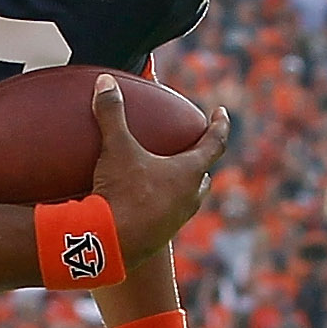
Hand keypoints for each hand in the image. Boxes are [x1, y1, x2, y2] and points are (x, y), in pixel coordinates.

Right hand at [91, 76, 229, 261]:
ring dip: (183, 185)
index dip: (220, 125)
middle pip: (202, 175)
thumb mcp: (115, 149)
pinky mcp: (159, 236)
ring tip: (169, 176)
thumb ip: (111, 114)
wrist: (111, 245)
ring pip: (188, 198)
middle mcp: (188, 197)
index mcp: (188, 172)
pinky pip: (168, 214)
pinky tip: (144, 202)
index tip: (221, 112)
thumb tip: (105, 82)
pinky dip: (163, 203)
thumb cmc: (122, 194)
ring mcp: (176, 220)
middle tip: (194, 148)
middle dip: (200, 160)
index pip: (215, 143)